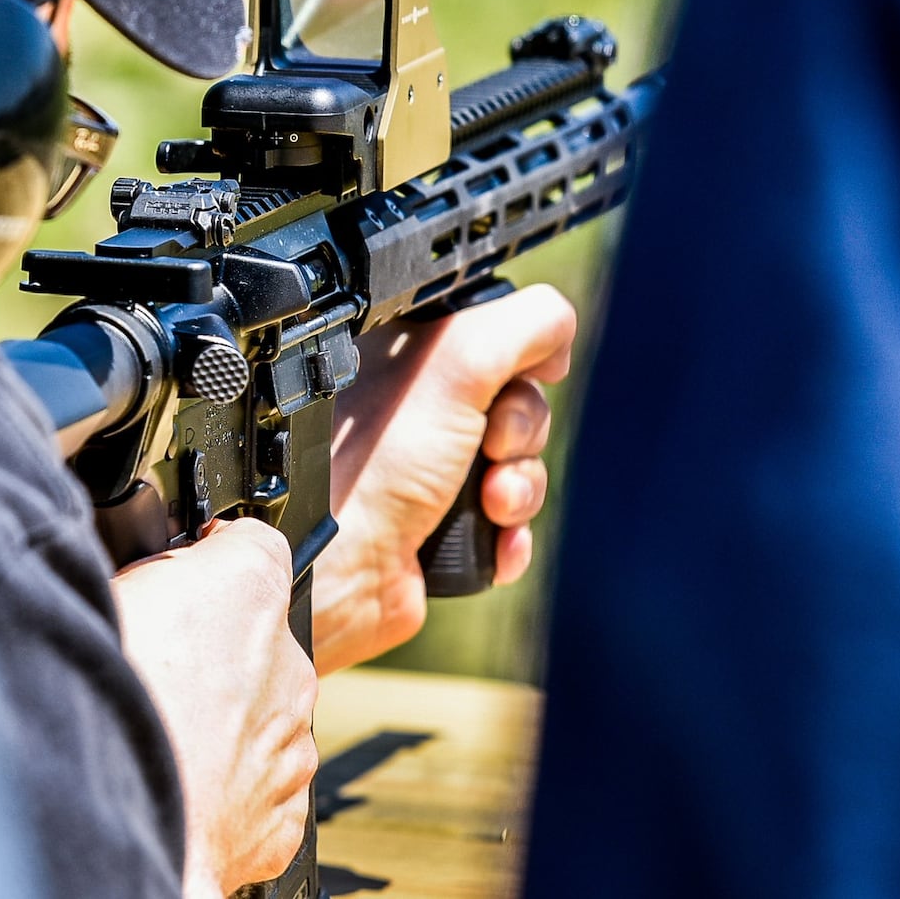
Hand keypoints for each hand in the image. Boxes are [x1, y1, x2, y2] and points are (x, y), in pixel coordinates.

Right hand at [111, 519, 316, 897]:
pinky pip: (256, 789)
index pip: (250, 545)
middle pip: (252, 641)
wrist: (115, 822)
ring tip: (155, 738)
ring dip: (217, 725)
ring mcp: (290, 744)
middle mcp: (287, 662)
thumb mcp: (106, 587)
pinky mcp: (282, 814)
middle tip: (149, 676)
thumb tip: (140, 569)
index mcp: (249, 587)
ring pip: (257, 719)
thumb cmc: (111, 702)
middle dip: (209, 655)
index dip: (208, 561)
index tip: (174, 583)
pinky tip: (176, 786)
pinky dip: (223, 790)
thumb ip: (144, 571)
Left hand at [314, 284, 576, 672]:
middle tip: (489, 446)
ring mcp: (427, 470)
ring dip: (520, 488)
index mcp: (403, 356)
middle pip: (518, 403)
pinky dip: (510, 536)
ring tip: (490, 505)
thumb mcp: (457, 361)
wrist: (341, 574)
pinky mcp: (439, 526)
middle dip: (521, 433)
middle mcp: (413, 409)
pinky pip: (508, 524)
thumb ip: (523, 324)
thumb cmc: (377, 467)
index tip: (513, 378)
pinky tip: (493, 546)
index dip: (518, 360)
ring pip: (518, 466)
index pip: (492, 336)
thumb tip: (558, 336)